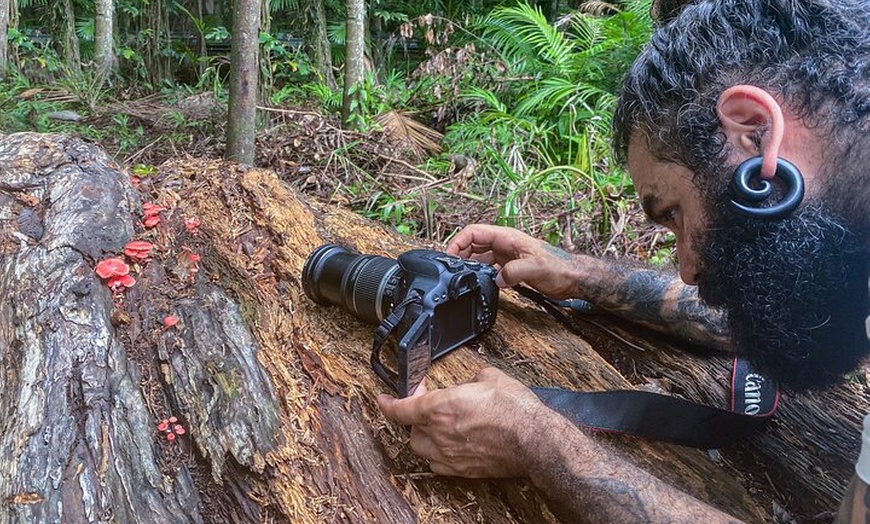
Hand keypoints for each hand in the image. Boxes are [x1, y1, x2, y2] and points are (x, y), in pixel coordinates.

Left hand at [377, 368, 545, 477]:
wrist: (534, 440)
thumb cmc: (514, 409)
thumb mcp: (489, 377)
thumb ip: (470, 380)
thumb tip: (469, 384)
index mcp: (439, 408)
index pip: (401, 409)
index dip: (387, 403)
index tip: (383, 399)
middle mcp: (439, 434)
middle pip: (411, 428)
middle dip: (415, 416)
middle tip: (427, 405)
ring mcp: (450, 456)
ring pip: (421, 448)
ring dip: (423, 436)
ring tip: (436, 426)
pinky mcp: (463, 470)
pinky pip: (438, 465)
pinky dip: (436, 455)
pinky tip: (447, 446)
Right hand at [446, 224, 579, 298]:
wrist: (572, 278)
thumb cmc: (559, 267)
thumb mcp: (536, 268)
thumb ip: (514, 272)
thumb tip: (496, 279)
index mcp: (507, 237)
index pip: (474, 232)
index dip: (458, 241)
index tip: (449, 255)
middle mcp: (504, 244)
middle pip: (473, 243)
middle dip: (459, 253)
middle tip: (451, 268)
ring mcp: (506, 255)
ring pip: (478, 255)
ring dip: (468, 264)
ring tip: (460, 275)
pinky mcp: (509, 267)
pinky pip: (487, 267)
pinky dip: (479, 273)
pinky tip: (477, 282)